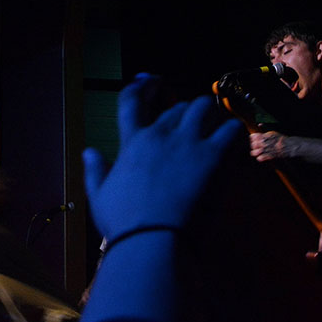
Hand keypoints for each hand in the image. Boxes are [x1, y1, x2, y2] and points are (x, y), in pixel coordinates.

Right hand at [85, 75, 241, 239]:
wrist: (153, 241)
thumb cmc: (122, 222)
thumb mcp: (99, 196)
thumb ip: (95, 170)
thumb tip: (89, 152)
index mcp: (132, 142)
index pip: (131, 100)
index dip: (140, 85)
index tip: (148, 80)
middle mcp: (159, 135)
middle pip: (176, 107)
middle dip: (183, 113)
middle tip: (190, 126)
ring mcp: (188, 143)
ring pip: (202, 108)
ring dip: (207, 114)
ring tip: (212, 129)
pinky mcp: (213, 157)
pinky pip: (230, 129)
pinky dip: (232, 131)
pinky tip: (232, 143)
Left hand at [249, 131, 292, 161]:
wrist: (289, 146)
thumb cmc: (281, 139)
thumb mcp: (273, 132)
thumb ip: (265, 128)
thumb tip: (259, 124)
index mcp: (265, 135)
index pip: (253, 137)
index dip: (252, 138)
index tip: (254, 140)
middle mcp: (265, 142)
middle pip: (253, 145)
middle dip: (254, 146)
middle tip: (257, 147)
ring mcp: (267, 150)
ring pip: (254, 152)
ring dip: (255, 152)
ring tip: (258, 152)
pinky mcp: (269, 156)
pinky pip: (259, 158)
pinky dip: (260, 158)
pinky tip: (262, 156)